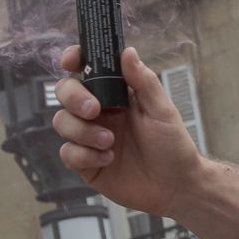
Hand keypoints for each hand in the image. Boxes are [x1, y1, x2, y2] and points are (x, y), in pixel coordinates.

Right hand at [49, 45, 202, 217]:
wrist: (176, 187)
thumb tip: (127, 51)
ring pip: (62, 122)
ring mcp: (89, 137)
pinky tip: (109, 159)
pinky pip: (67, 153)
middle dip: (74, 98)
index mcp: (115, 95)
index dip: (73, 60)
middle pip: (65, 93)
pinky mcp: (85, 163)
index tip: (70, 62)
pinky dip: (85, 155)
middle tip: (94, 109)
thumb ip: (143, 82)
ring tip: (110, 142)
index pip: (86, 70)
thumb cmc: (173, 146)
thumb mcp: (162, 111)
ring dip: (83, 131)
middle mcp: (98, 113)